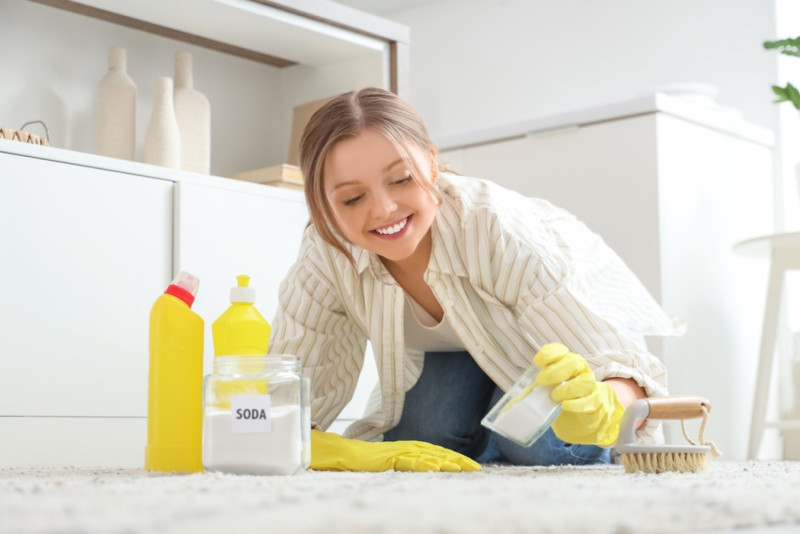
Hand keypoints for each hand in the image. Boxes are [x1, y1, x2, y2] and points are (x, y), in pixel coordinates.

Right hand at [309, 430, 481, 471]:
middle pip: (437, 452)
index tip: (472, 466)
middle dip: (458, 459)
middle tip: (477, 468)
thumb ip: (406, 463)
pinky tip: (436, 468)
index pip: (437, 451)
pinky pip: (408, 461)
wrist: (342, 453)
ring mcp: (397, 451)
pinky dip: (423, 464)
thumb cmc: (365, 460)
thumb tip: (425, 469)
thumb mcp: (390, 462)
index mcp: (408, 447)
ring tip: (463, 469)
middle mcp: (406, 447)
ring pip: (427, 456)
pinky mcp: (387, 458)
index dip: (455, 457)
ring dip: (446, 462)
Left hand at [533, 343, 623, 446]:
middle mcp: (580, 371)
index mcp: (566, 363)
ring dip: (567, 388)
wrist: (582, 417)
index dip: (550, 353)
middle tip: (542, 380)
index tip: (537, 361)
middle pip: (574, 362)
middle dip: (556, 370)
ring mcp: (590, 386)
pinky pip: (590, 400)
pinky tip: (565, 405)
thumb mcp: (544, 392)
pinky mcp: (595, 403)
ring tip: (554, 396)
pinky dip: (576, 403)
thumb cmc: (560, 398)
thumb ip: (531, 392)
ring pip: (584, 381)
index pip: (560, 350)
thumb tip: (508, 406)